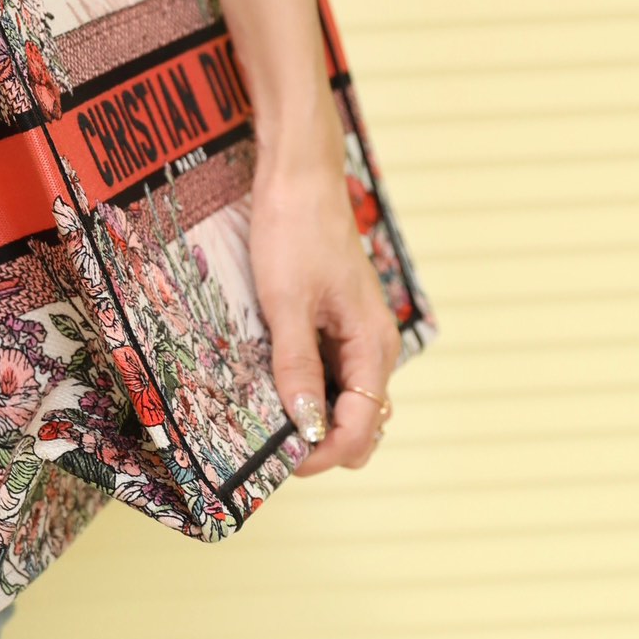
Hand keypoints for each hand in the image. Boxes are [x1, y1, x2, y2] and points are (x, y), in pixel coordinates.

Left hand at [250, 116, 401, 479]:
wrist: (299, 176)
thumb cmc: (294, 231)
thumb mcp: (287, 302)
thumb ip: (297, 366)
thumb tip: (306, 426)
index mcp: (373, 344)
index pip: (362, 428)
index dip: (324, 453)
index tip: (280, 462)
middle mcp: (374, 346)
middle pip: (361, 423)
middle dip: (321, 442)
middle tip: (268, 443)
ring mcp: (357, 335)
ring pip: (346, 401)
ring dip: (313, 416)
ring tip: (264, 415)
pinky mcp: (338, 323)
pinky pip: (331, 373)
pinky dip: (307, 388)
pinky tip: (271, 382)